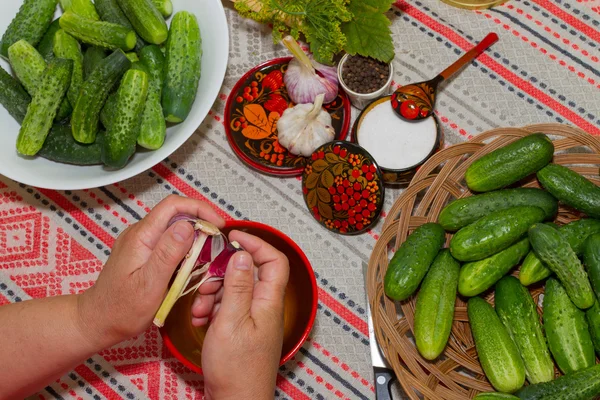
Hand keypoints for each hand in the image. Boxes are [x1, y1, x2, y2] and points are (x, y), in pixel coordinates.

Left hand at [77, 195, 224, 347]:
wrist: (98, 322)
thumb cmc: (121, 309)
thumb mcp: (149, 285)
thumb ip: (168, 254)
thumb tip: (188, 226)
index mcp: (141, 236)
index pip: (174, 205)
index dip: (200, 209)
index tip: (218, 225)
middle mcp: (140, 233)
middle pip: (176, 214)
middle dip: (201, 223)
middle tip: (218, 243)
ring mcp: (141, 242)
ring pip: (174, 228)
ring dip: (195, 237)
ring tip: (209, 255)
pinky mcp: (144, 252)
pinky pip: (169, 241)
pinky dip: (186, 248)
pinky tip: (193, 264)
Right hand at [192, 231, 289, 399]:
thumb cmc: (237, 370)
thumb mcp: (231, 321)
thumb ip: (237, 286)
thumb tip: (242, 255)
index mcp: (269, 301)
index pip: (274, 260)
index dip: (256, 243)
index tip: (234, 236)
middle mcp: (265, 307)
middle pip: (250, 273)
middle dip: (224, 272)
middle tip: (207, 279)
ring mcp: (254, 318)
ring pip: (236, 290)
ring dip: (214, 292)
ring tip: (201, 306)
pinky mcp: (242, 329)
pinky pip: (229, 307)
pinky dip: (213, 308)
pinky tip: (202, 318)